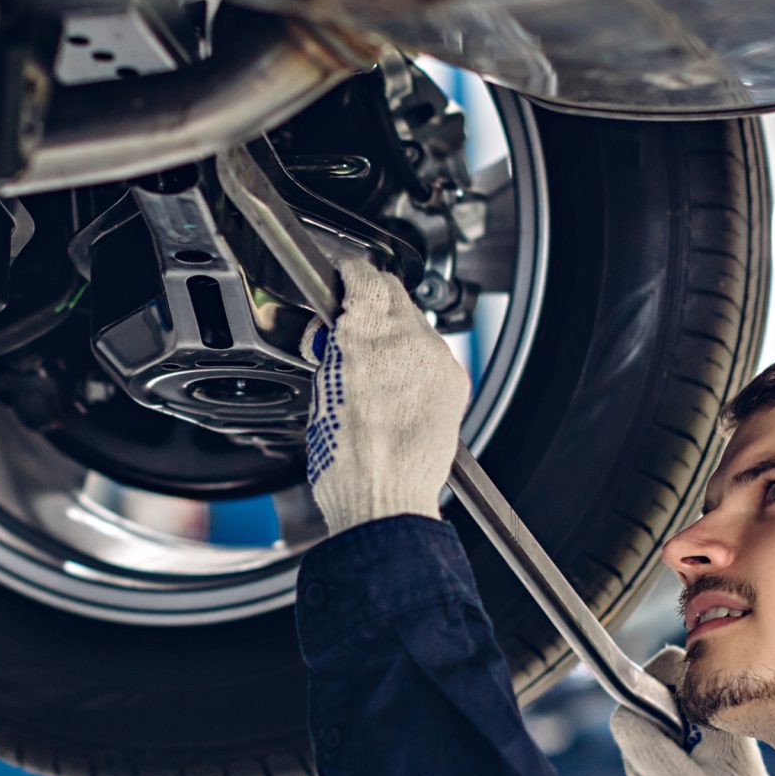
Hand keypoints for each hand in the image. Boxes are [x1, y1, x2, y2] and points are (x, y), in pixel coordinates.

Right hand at [302, 259, 471, 534]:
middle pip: (394, 293)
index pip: (364, 276)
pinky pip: (433, 352)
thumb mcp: (320, 391)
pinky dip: (415, 358)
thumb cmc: (347, 462)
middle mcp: (408, 341)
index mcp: (365, 338)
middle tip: (350, 325)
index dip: (349, 275)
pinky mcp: (454, 381)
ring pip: (415, 322)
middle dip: (370, 301)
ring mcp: (436, 360)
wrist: (385, 501)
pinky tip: (396, 385)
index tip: (342, 279)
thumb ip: (333, 349)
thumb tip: (336, 331)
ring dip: (393, 331)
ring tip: (372, 366)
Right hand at [609, 645, 774, 775]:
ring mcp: (700, 732)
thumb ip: (647, 747)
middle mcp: (709, 713)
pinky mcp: (693, 750)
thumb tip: (620, 715)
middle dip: (641, 753)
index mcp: (716, 711)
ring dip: (645, 775)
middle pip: (646, 705)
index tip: (643, 742)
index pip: (664, 667)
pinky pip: (653, 753)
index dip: (640, 695)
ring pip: (645, 733)